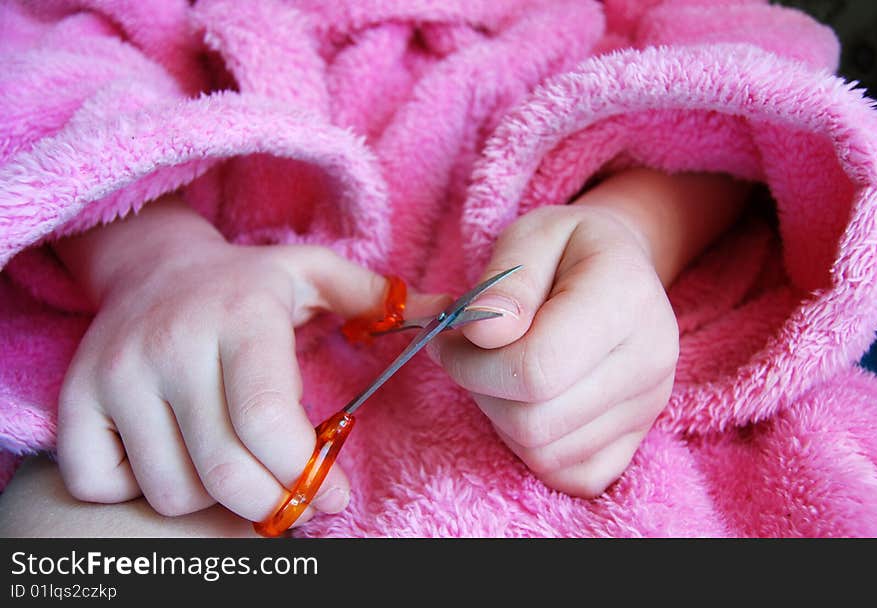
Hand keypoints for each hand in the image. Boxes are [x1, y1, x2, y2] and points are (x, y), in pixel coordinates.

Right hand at [53, 197, 393, 525]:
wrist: (153, 267)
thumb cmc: (247, 284)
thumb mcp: (315, 275)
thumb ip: (380, 299)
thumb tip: (455, 316)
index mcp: (240, 317)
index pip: (268, 424)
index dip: (308, 477)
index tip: (334, 494)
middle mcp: (170, 345)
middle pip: (225, 472)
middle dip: (271, 504)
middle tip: (292, 498)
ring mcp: (116, 375)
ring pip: (172, 490)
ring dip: (215, 498)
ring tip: (235, 463)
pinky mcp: (76, 400)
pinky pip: (105, 484)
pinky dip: (144, 491)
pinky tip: (177, 458)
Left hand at [430, 205, 678, 496]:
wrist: (621, 270)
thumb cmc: (567, 250)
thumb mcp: (530, 237)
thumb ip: (504, 283)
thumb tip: (483, 334)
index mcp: (625, 297)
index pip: (536, 368)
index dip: (472, 363)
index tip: (450, 338)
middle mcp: (650, 359)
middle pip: (535, 421)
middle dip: (480, 391)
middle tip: (468, 355)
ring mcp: (649, 406)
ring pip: (544, 453)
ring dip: (501, 419)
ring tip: (500, 372)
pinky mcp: (638, 438)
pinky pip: (571, 477)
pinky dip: (533, 450)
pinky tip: (528, 404)